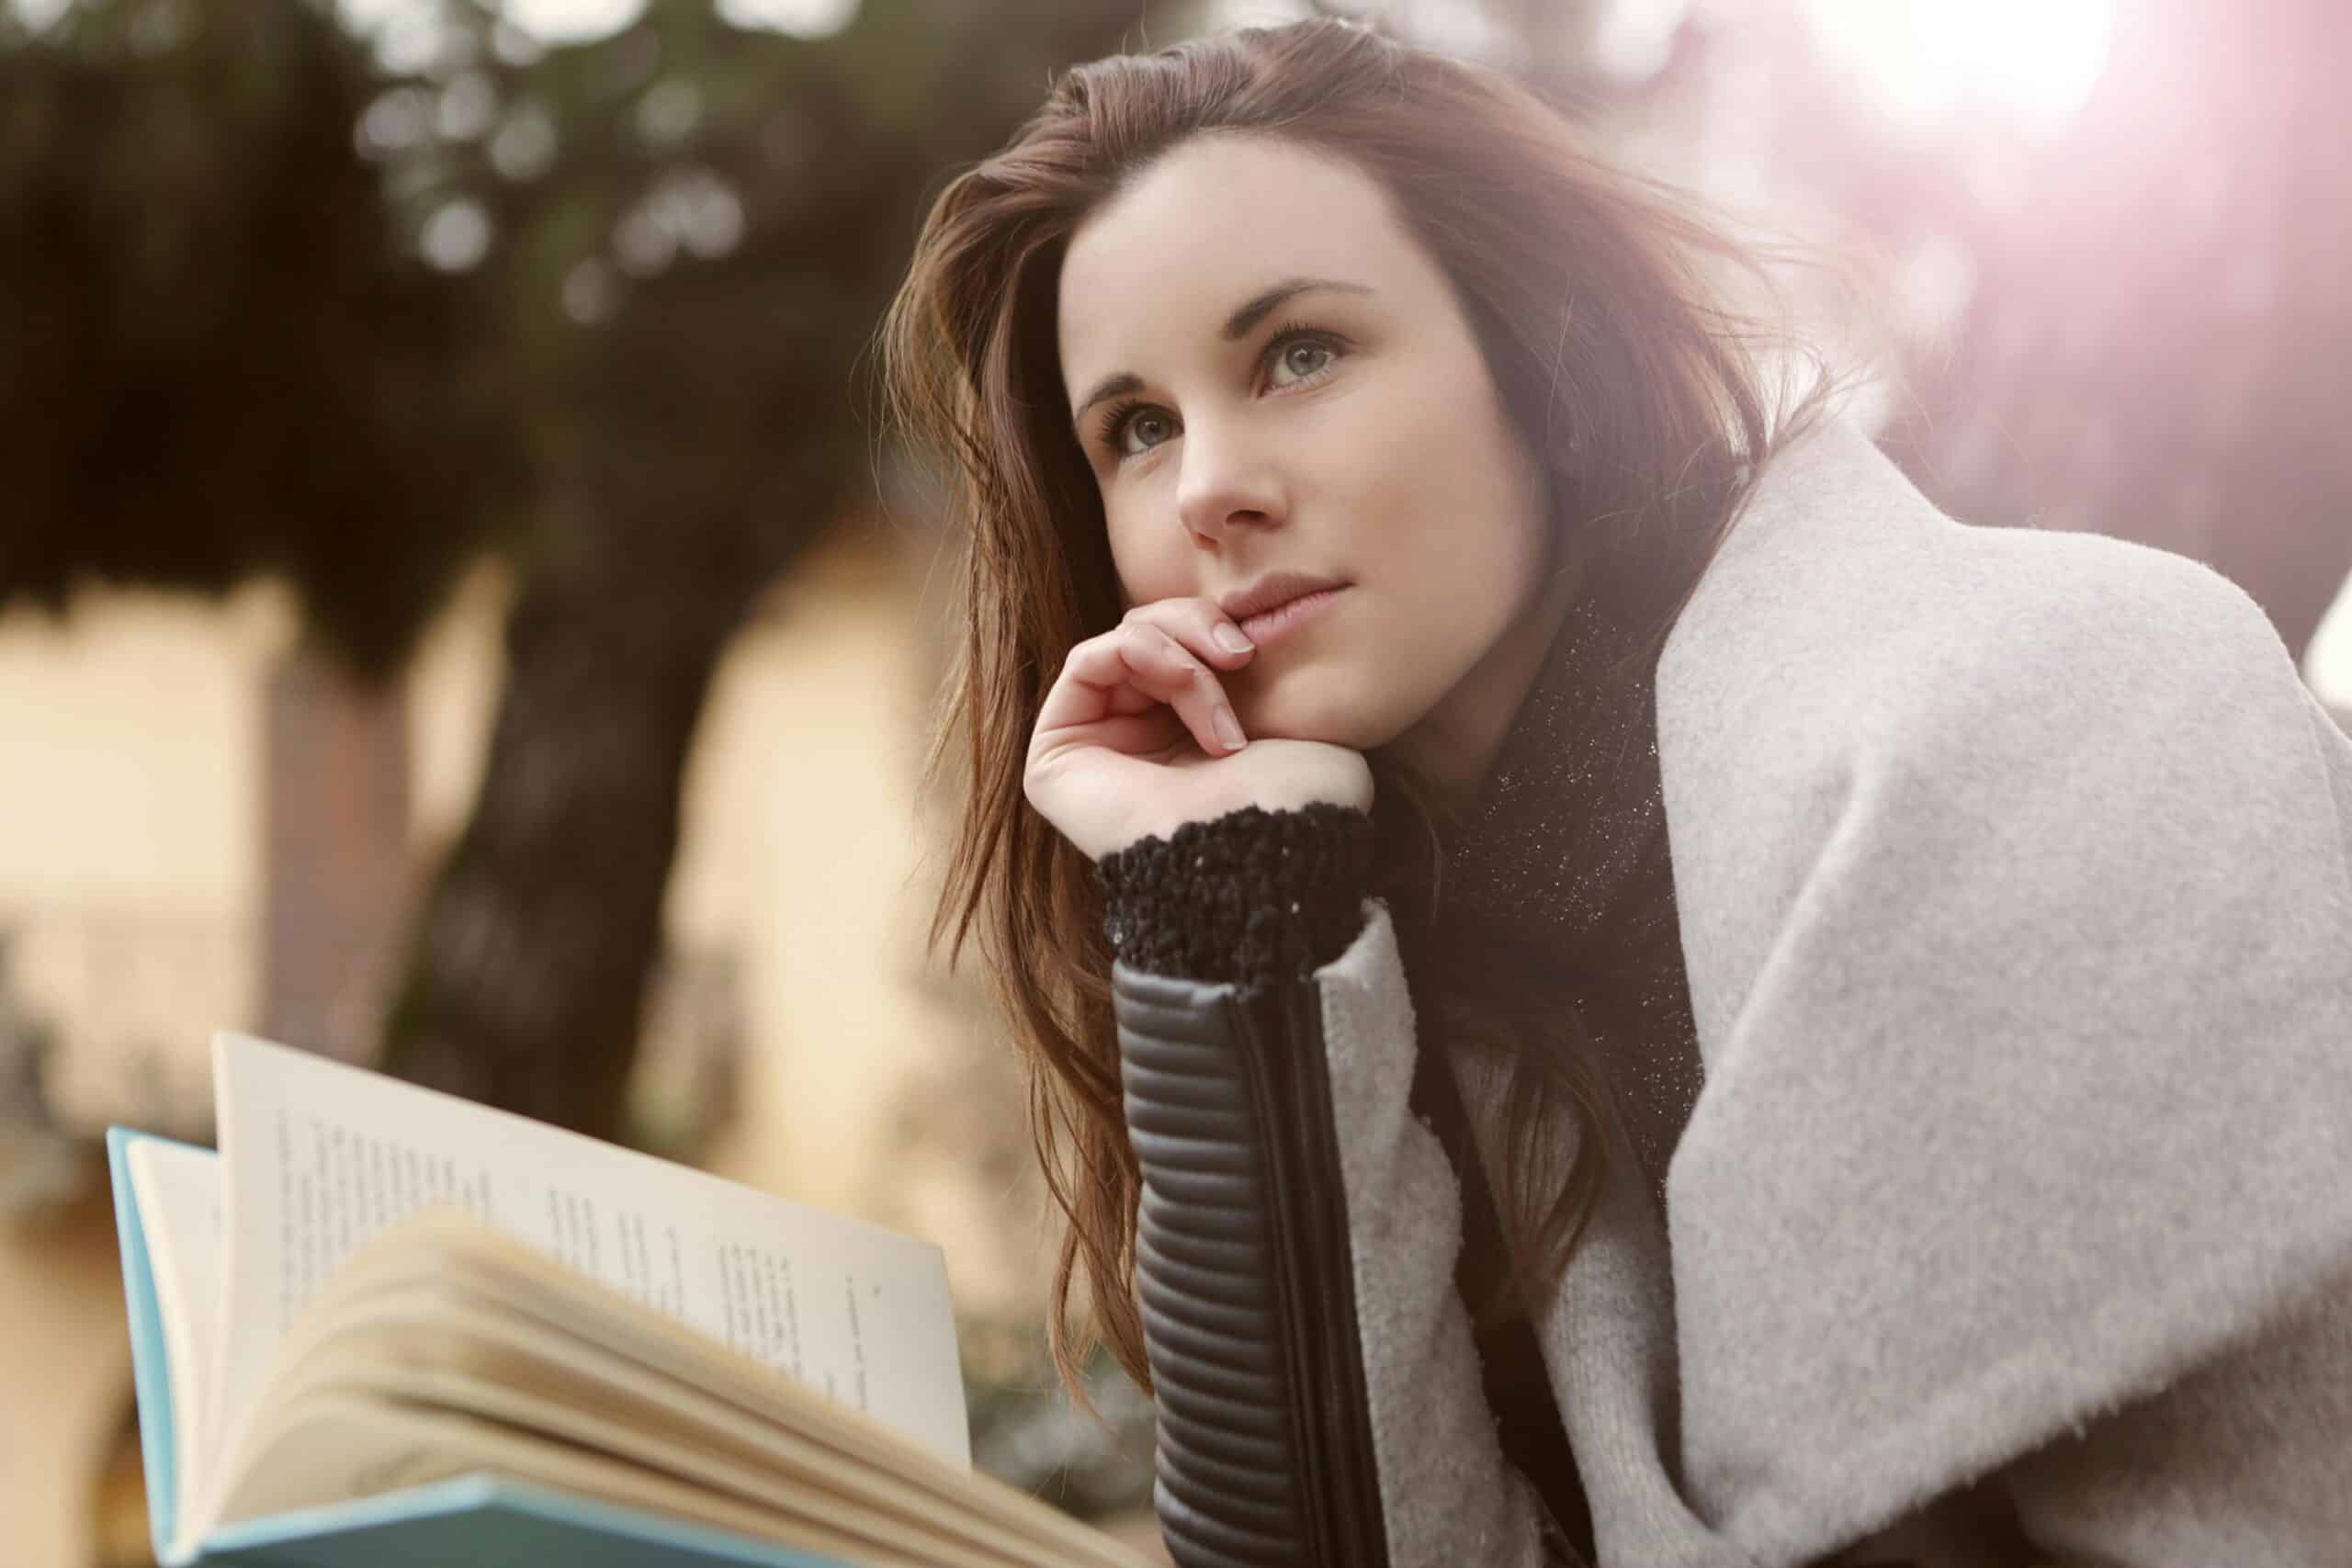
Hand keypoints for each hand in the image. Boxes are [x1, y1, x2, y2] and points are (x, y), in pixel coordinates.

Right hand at [1024, 596, 1374, 862]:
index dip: (1214, 628)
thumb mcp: (1293, 714)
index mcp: (1188, 739)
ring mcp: (1093, 751)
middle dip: (1197, 629)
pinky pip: (1086, 660)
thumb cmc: (1294, 801)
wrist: (1266, 849)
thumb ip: (1261, 670)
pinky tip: (1185, 684)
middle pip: (1147, 633)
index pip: (1181, 645)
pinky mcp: (1054, 757)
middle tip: (1242, 656)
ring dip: (1181, 656)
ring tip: (1220, 710)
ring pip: (1121, 643)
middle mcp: (1137, 744)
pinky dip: (1142, 652)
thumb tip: (1246, 627)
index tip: (1257, 649)